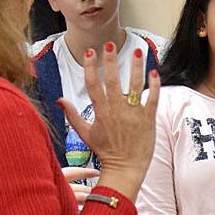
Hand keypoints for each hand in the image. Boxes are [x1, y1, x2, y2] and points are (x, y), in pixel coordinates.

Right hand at [60, 42, 159, 200]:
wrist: (125, 170)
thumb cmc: (105, 152)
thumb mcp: (85, 134)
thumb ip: (73, 115)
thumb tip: (59, 100)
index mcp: (100, 113)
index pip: (93, 86)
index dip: (91, 68)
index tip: (91, 52)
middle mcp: (116, 111)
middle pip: (113, 82)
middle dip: (111, 62)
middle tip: (110, 44)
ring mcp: (133, 115)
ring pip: (135, 87)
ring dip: (135, 68)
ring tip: (137, 51)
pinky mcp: (148, 120)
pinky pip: (152, 100)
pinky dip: (154, 86)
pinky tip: (154, 72)